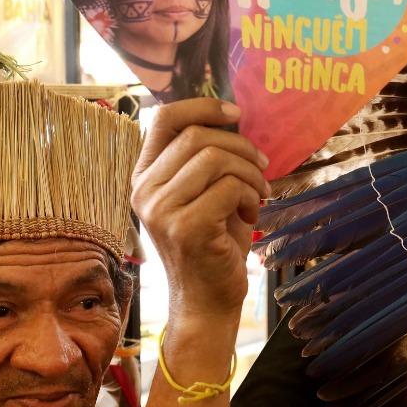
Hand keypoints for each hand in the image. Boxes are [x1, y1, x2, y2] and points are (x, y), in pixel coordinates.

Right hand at [132, 99, 269, 323]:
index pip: (164, 118)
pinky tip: (251, 215)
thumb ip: (207, 158)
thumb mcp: (206, 192)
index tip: (236, 112)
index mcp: (145, 175)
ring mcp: (160, 209)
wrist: (207, 300)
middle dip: (242, 148)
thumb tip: (234, 116)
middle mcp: (144, 189)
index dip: (203, 106)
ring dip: (251, 173)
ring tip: (258, 195)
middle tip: (263, 170)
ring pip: (216, 158)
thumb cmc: (213, 243)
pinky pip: (230, 187)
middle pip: (198, 136)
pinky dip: (251, 196)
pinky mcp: (185, 227)